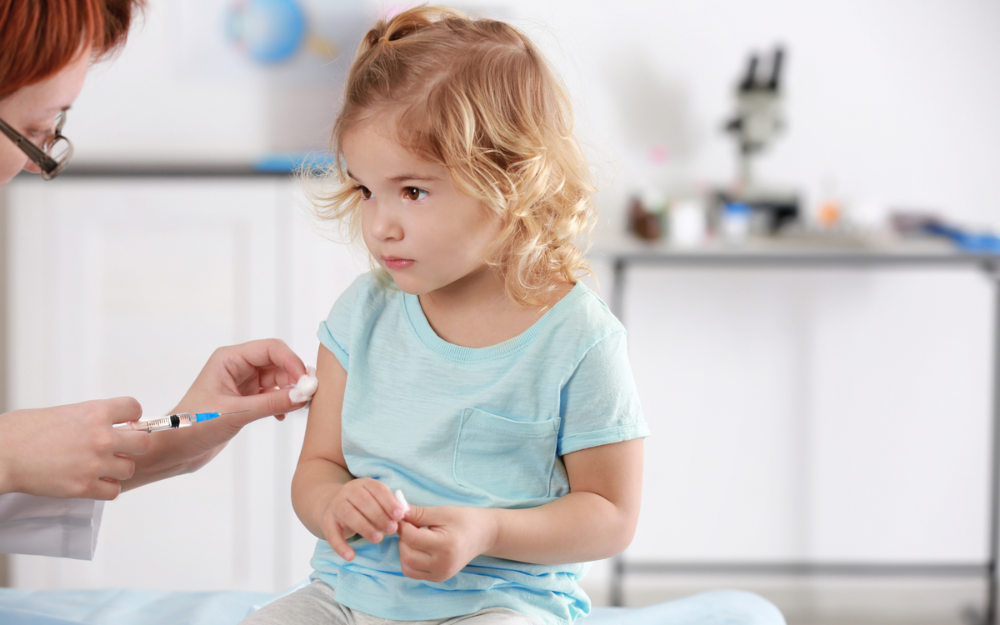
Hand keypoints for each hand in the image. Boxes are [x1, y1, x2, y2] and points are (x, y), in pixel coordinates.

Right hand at [0, 398, 148, 499]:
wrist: (2, 455)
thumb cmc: (22, 432)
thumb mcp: (62, 413)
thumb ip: (88, 418)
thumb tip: (104, 424)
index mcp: (94, 413)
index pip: (134, 407)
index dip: (132, 415)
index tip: (127, 421)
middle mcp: (101, 437)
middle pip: (143, 442)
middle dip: (134, 444)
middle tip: (122, 447)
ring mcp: (94, 464)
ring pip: (129, 468)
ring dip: (118, 468)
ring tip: (102, 466)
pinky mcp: (84, 487)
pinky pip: (113, 491)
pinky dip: (106, 488)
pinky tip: (94, 482)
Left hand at [122, 339, 308, 490]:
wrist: (174, 451)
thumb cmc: (193, 427)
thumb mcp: (234, 414)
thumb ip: (270, 403)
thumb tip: (303, 396)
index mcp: (229, 359)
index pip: (271, 349)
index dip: (292, 361)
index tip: (307, 381)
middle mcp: (237, 367)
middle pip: (278, 362)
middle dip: (295, 376)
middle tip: (310, 395)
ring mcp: (242, 384)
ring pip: (278, 379)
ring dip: (291, 391)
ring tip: (300, 406)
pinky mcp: (246, 400)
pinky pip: (273, 394)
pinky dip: (282, 402)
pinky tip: (282, 416)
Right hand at [319, 478, 406, 560]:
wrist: (332, 505)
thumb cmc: (363, 506)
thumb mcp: (377, 501)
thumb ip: (390, 506)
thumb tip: (404, 514)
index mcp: (365, 484)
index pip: (378, 490)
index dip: (389, 502)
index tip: (400, 515)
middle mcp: (349, 491)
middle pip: (364, 502)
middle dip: (380, 516)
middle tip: (392, 530)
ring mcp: (336, 505)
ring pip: (349, 514)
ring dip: (364, 528)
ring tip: (378, 539)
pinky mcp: (326, 521)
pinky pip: (332, 534)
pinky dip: (341, 546)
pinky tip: (351, 556)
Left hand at [397, 505, 496, 581]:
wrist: (484, 535)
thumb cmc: (465, 519)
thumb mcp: (442, 512)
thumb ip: (418, 513)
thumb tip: (396, 512)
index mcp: (445, 546)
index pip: (411, 538)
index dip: (402, 525)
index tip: (402, 515)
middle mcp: (443, 565)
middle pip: (407, 554)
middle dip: (402, 539)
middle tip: (408, 525)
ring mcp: (441, 574)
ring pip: (407, 566)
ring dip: (404, 550)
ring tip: (414, 536)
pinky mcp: (438, 578)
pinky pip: (413, 572)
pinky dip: (409, 560)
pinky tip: (418, 547)